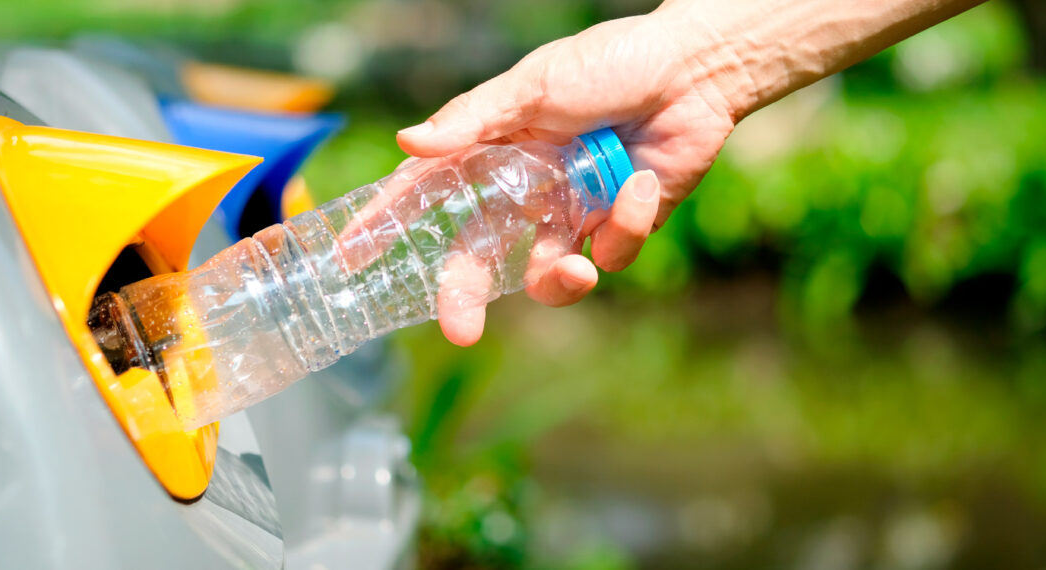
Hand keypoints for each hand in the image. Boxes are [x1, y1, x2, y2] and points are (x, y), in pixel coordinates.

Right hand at [397, 8, 739, 344]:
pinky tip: (639, 182)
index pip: (429, 194)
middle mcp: (525, 191)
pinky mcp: (617, 226)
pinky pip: (609, 253)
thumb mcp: (534, 86)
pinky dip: (625, 223)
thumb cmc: (609, 64)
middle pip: (478, 258)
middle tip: (461, 331)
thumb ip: (474, 120)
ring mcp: (571, 213)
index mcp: (495, 154)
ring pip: (546, 276)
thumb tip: (407, 145)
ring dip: (560, 282)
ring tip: (578, 270)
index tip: (353, 256)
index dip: (389, 223)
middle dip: (464, 297)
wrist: (693, 71)